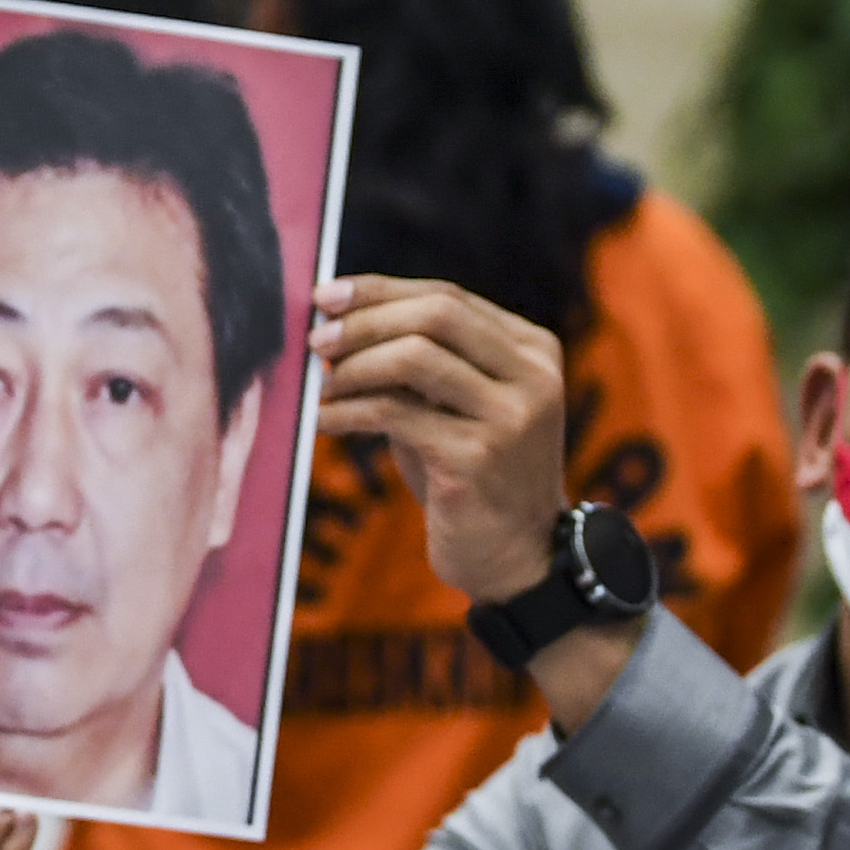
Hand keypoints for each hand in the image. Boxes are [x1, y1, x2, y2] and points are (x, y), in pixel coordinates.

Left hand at [308, 274, 564, 604]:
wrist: (517, 558)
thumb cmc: (471, 474)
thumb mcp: (454, 405)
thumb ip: (417, 360)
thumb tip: (336, 321)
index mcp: (533, 350)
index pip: (446, 296)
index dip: (379, 291)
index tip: (323, 297)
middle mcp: (533, 377)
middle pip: (435, 315)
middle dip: (364, 321)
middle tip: (316, 340)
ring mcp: (511, 417)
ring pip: (414, 357)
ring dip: (354, 367)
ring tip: (322, 386)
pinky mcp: (478, 458)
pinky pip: (395, 413)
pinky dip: (349, 411)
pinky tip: (325, 421)